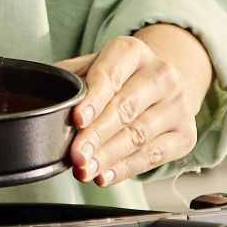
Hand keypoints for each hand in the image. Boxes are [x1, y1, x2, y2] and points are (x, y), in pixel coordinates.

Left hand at [57, 28, 209, 188]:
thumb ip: (68, 80)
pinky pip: (154, 155)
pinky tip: (106, 176)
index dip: (94, 99)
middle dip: (96, 136)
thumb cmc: (117, 78)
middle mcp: (161, 73)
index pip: (111, 75)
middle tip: (75, 155)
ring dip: (108, 156)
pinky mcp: (185, 133)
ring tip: (85, 170)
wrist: (160, 84)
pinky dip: (127, 169)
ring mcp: (178, 104)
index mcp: (132, 51)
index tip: (77, 119)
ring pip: (139, 135)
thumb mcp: (92, 67)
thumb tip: (40, 102)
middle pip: (125, 108)